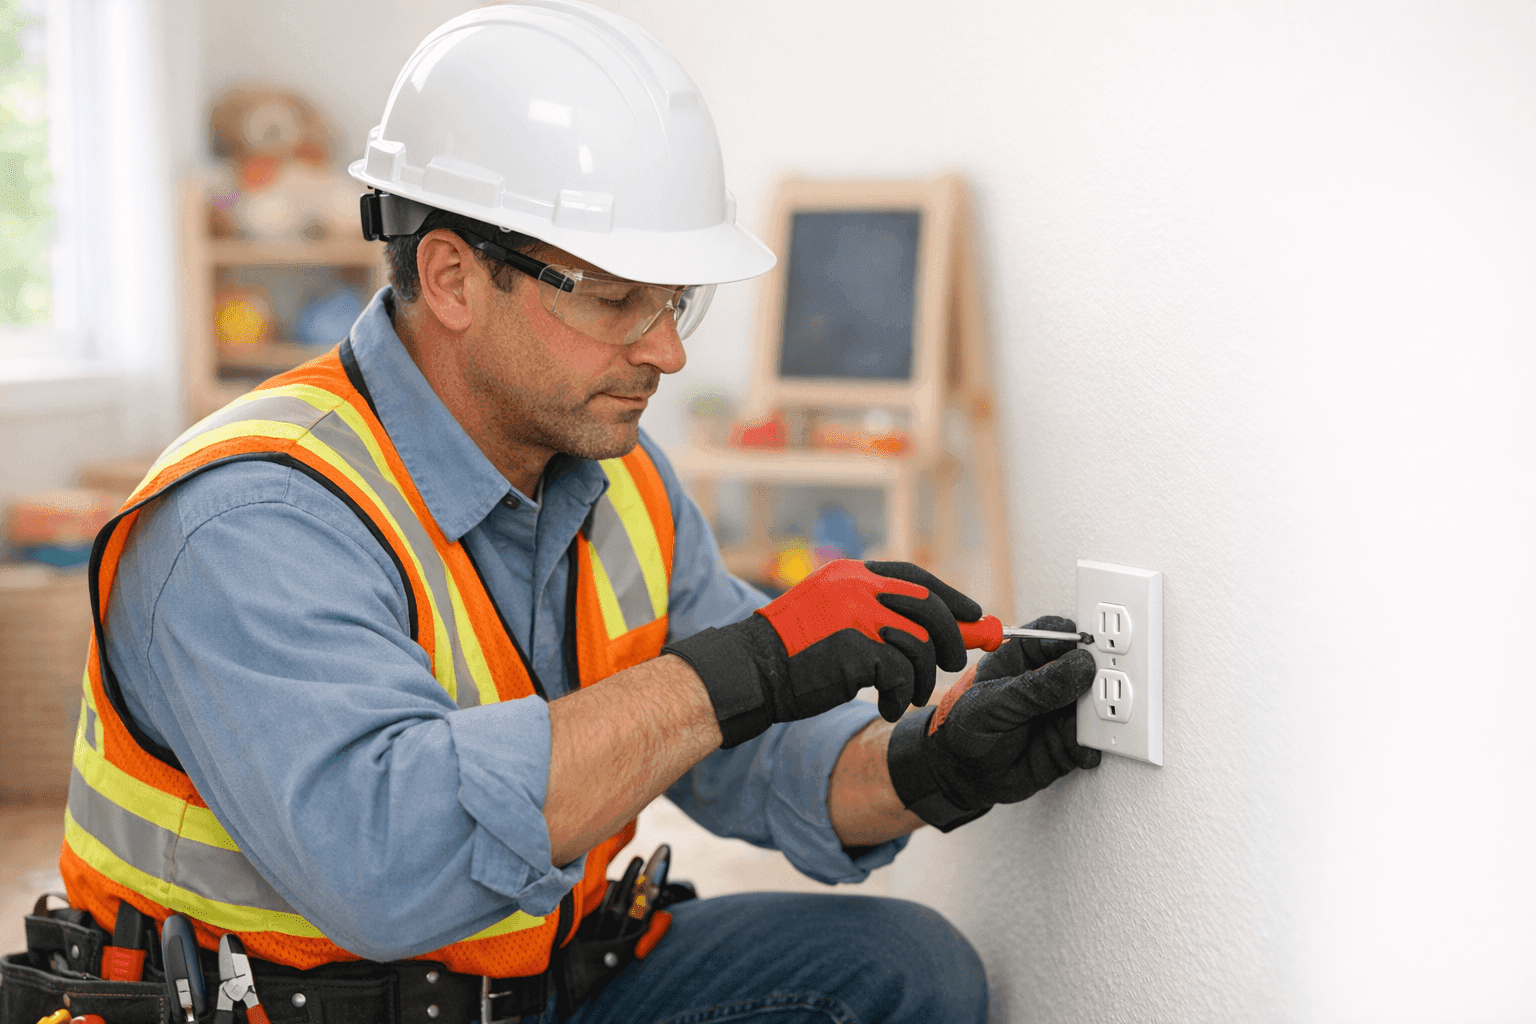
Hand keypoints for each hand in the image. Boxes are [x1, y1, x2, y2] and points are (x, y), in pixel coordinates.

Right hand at [663, 560, 979, 746]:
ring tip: (905, 697)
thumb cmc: (794, 655)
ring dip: (921, 680)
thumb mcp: (835, 620)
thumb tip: (942, 632)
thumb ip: (878, 617)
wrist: (752, 672)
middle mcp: (856, 588)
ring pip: (919, 646)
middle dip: (952, 638)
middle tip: (953, 663)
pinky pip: (902, 675)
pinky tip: (887, 707)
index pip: (916, 578)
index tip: (975, 616)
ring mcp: (856, 616)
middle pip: (929, 607)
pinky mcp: (856, 649)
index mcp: (851, 575)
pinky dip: (901, 697)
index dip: (951, 597)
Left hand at [885, 615, 1099, 830]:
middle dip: (1098, 677)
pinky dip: (1091, 745)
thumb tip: (1078, 668)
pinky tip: (1081, 749)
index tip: (1089, 649)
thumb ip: (1035, 688)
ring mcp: (1061, 711)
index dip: (1076, 638)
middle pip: (1086, 667)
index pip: (1058, 634)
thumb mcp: (993, 702)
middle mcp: (1048, 681)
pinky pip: (1091, 740)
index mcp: (1024, 657)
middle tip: (1100, 688)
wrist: (963, 777)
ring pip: (1094, 705)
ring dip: (1098, 714)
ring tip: (1089, 723)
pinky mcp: (1069, 742)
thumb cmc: (965, 728)